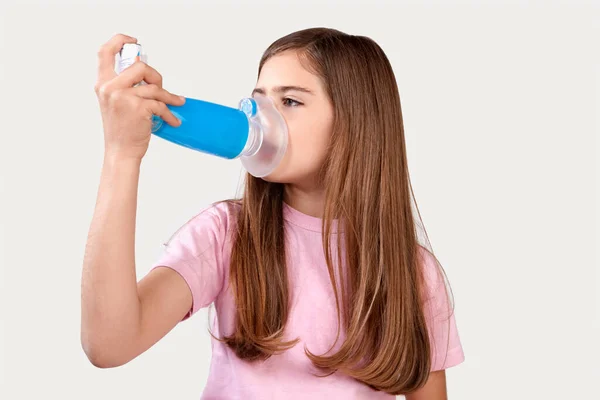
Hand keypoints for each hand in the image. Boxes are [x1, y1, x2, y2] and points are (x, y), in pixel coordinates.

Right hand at [94, 34, 185, 160]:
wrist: (120, 152)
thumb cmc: (121, 129)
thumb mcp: (116, 102)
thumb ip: (125, 84)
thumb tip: (144, 68)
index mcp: (103, 83)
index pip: (105, 52)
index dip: (120, 40)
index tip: (133, 41)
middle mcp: (109, 87)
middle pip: (139, 66)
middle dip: (155, 76)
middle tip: (160, 89)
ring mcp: (123, 97)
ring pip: (154, 87)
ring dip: (168, 96)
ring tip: (175, 104)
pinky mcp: (137, 108)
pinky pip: (160, 104)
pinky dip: (169, 112)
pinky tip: (172, 120)